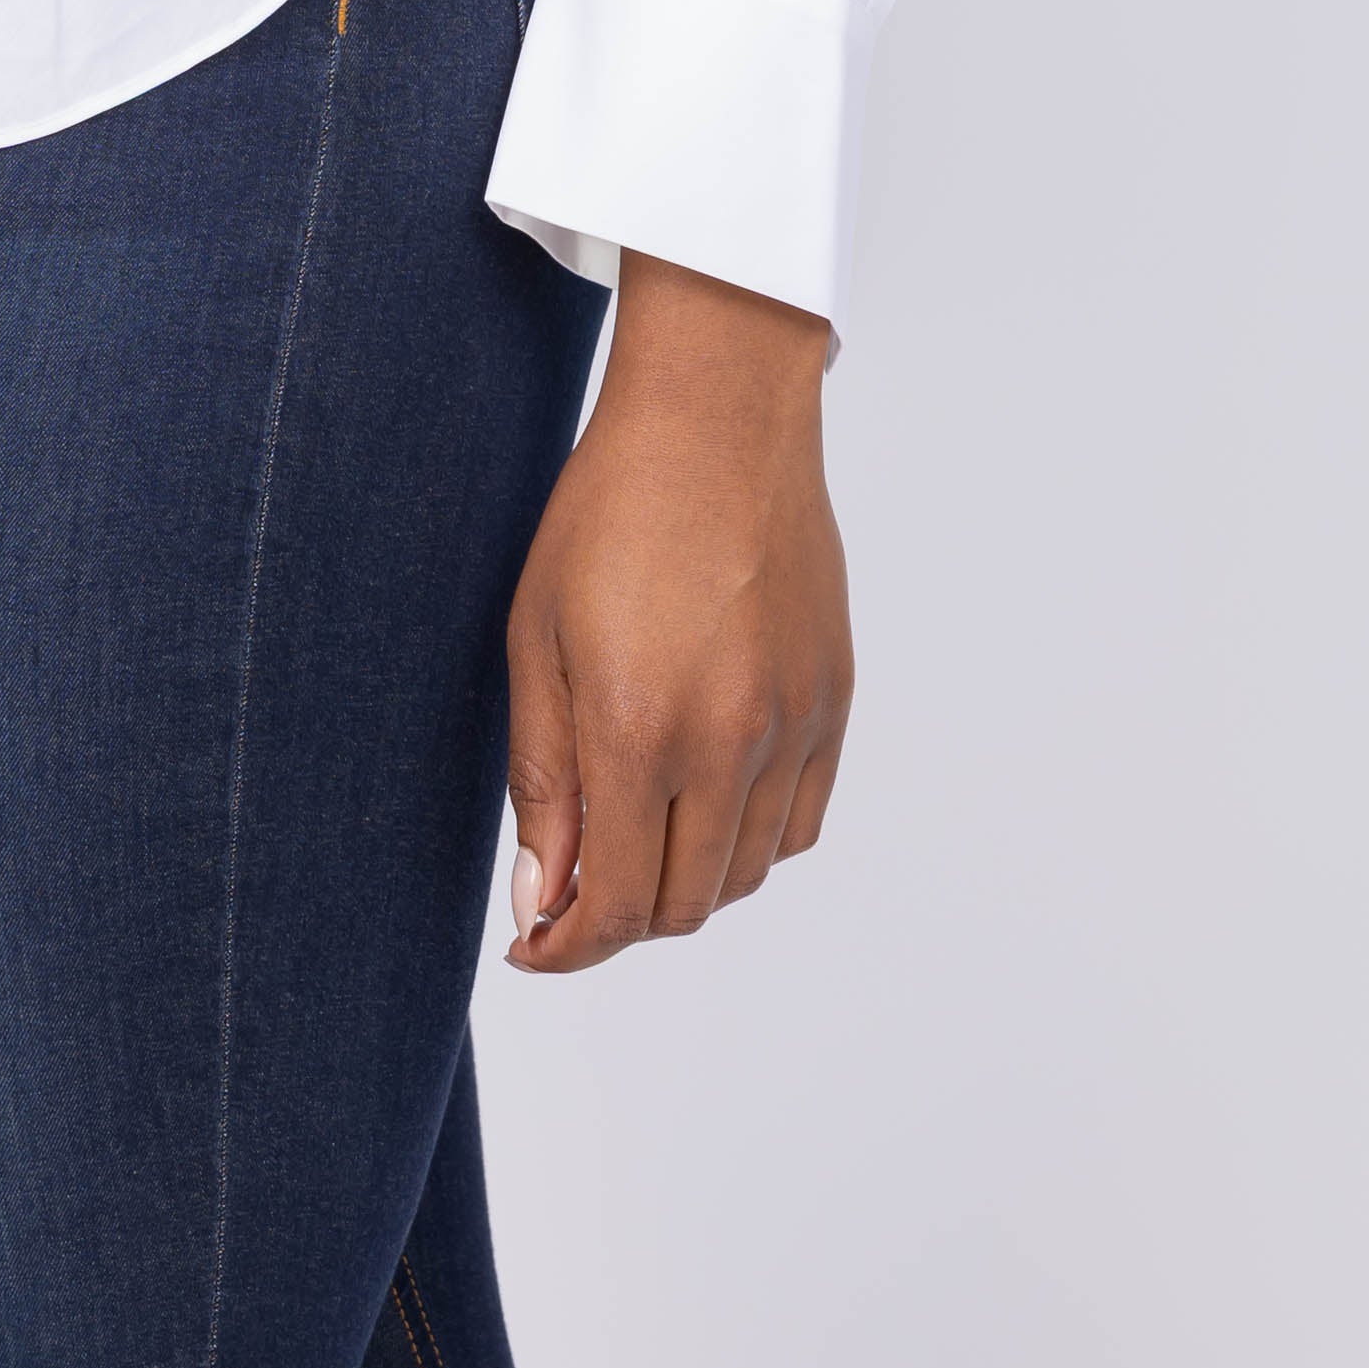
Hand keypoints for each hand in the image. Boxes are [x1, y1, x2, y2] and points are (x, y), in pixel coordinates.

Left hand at [502, 253, 849, 967]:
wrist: (718, 418)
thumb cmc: (608, 512)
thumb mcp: (536, 638)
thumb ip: (542, 778)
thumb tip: (541, 897)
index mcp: (638, 726)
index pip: (615, 906)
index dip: (569, 949)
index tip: (534, 946)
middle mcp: (727, 741)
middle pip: (682, 905)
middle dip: (618, 922)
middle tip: (572, 888)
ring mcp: (793, 725)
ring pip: (746, 876)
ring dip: (684, 883)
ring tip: (633, 833)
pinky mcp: (834, 703)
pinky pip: (798, 825)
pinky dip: (749, 841)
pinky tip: (703, 799)